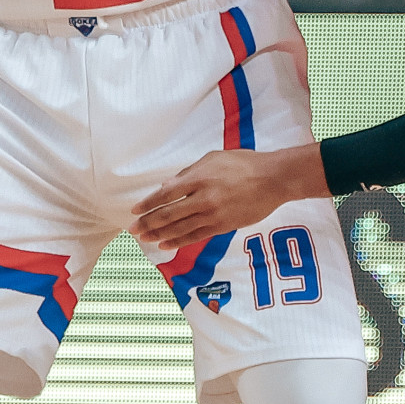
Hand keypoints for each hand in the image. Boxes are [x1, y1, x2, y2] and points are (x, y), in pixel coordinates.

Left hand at [130, 144, 328, 250]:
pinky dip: (179, 241)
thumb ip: (189, 173)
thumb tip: (167, 186)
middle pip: (168, 214)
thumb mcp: (213, 158)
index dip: (148, 204)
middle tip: (132, 229)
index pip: (166, 194)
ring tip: (144, 239)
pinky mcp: (223, 226)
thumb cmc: (243, 163)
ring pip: (180, 228)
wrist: (272, 179)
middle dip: (148, 223)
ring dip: (159, 234)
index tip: (135, 210)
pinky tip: (166, 245)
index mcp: (199, 178)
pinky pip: (196, 236)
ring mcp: (213, 214)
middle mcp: (203, 197)